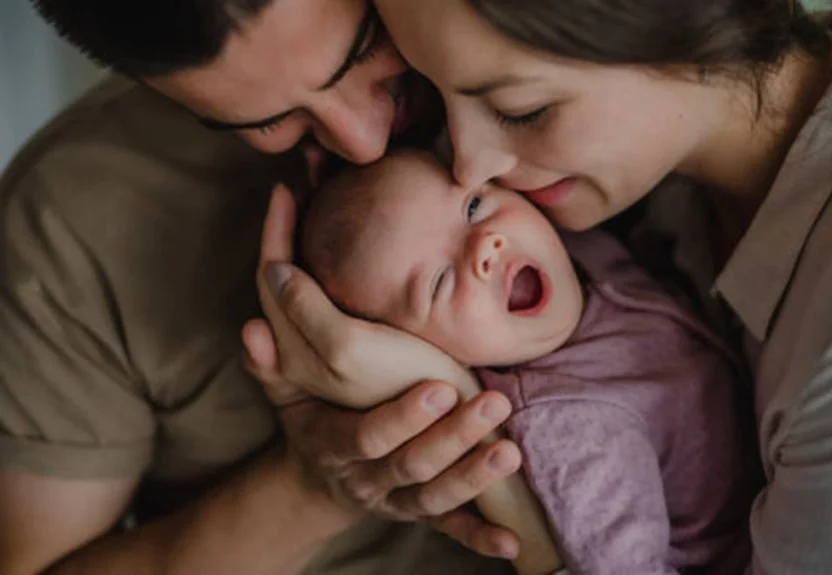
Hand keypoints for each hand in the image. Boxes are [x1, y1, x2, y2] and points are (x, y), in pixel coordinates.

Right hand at [242, 184, 522, 558]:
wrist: (317, 480)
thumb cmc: (311, 419)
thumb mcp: (286, 394)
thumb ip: (270, 364)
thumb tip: (252, 328)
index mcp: (334, 446)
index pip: (368, 437)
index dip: (402, 420)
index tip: (439, 389)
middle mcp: (367, 479)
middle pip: (411, 467)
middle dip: (453, 439)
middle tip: (492, 404)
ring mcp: (395, 502)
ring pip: (435, 499)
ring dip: (474, 478)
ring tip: (510, 452)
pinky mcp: (420, 516)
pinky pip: (450, 530)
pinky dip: (479, 539)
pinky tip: (511, 545)